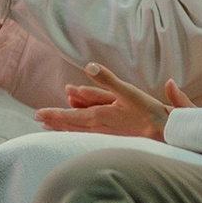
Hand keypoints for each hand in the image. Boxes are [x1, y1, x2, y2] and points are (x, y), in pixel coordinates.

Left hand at [35, 63, 187, 139]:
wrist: (163, 132)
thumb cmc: (146, 111)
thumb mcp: (126, 90)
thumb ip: (107, 79)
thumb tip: (89, 66)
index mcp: (98, 116)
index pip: (69, 116)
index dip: (53, 114)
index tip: (38, 113)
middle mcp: (98, 127)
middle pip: (70, 125)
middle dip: (54, 121)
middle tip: (38, 119)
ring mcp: (105, 134)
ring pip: (78, 131)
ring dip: (63, 127)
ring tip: (50, 126)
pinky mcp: (113, 136)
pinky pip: (89, 134)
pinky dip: (78, 131)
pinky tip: (77, 131)